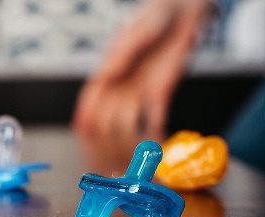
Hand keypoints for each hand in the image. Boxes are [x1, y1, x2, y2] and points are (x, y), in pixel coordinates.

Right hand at [73, 0, 213, 138]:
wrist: (183, 14)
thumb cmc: (154, 18)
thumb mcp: (137, 34)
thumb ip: (123, 55)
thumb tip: (107, 76)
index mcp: (109, 71)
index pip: (91, 97)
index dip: (84, 114)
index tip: (81, 130)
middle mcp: (121, 86)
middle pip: (105, 115)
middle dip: (103, 132)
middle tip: (104, 149)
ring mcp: (140, 92)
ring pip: (126, 121)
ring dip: (126, 136)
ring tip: (128, 153)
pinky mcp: (161, 94)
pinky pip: (154, 117)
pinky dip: (153, 131)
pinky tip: (155, 142)